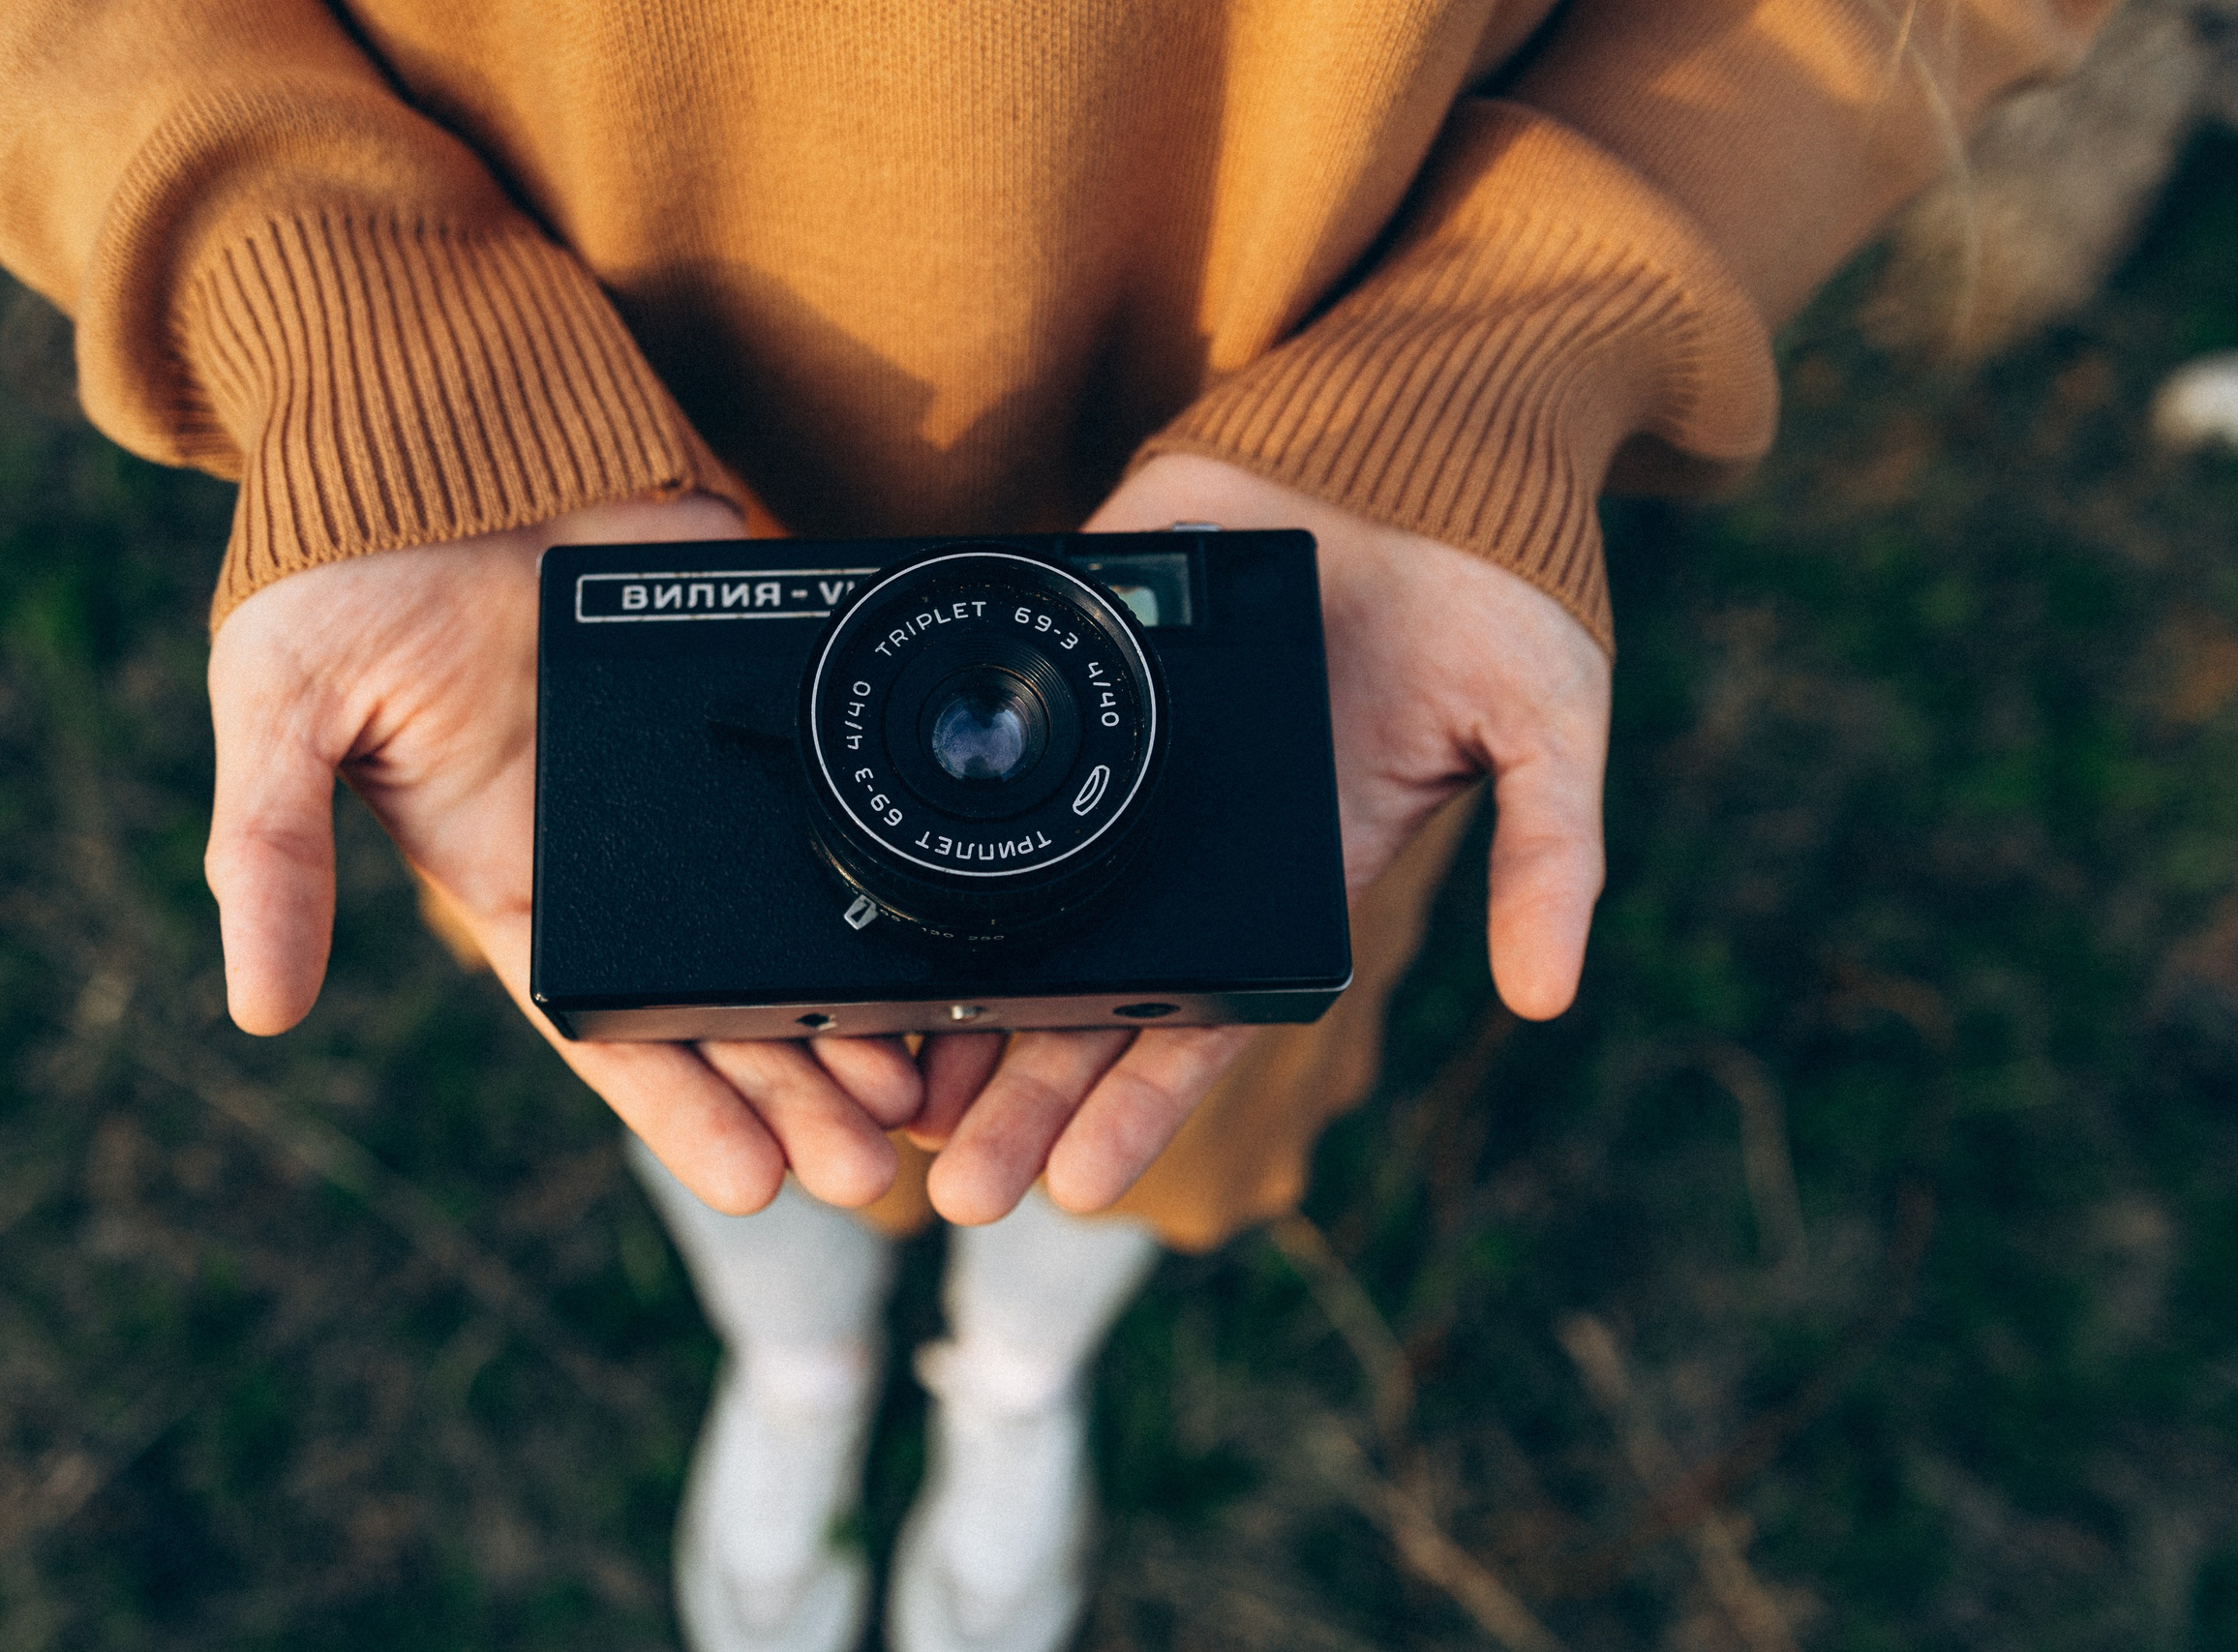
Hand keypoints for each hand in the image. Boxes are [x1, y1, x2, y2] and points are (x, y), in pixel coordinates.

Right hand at [204, 499, 923, 1214]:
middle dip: (797, 1092)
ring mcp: (698, 787)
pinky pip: (837, 803)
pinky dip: (887, 875)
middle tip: (879, 1169)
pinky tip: (946, 937)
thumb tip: (257, 1007)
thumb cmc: (343, 567)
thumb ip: (269, 850)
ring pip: (795, 927)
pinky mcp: (760, 701)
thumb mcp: (282, 706)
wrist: (442, 412)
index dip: (682, 1110)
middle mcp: (618, 855)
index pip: (609, 1026)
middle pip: (725, 1006)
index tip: (760, 1184)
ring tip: (929, 1090)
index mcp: (515, 880)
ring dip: (856, 1012)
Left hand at [911, 454, 1611, 1222]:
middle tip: (949, 1183)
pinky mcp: (1068, 665)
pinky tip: (866, 908)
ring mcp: (1119, 767)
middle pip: (1085, 998)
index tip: (1075, 1185)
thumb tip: (1549, 992)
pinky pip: (984, 768)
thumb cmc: (1489, 598)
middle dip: (1019, 1092)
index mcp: (1286, 885)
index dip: (1136, 1105)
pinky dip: (924, 838)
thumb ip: (1552, 857)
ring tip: (880, 1089)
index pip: (1199, 1021)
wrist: (1415, 449)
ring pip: (1014, 907)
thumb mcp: (1546, 724)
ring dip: (953, 1000)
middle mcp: (1187, 848)